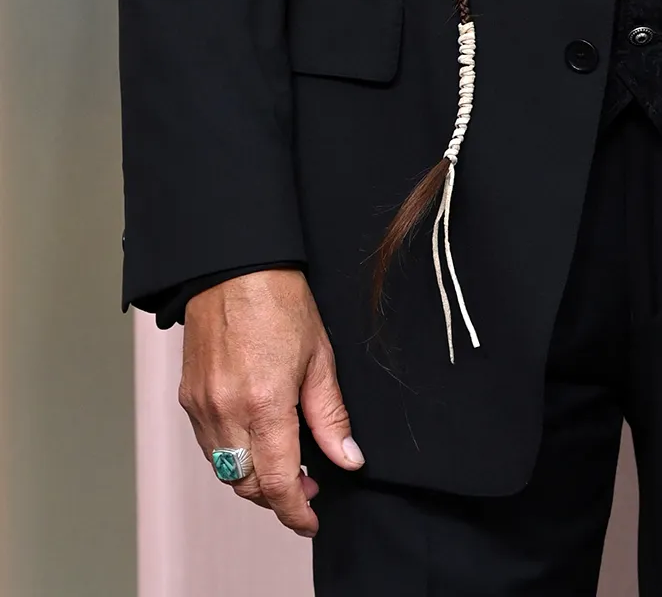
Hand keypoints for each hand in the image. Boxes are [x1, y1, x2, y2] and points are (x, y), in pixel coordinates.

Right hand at [179, 267, 363, 535]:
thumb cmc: (279, 302)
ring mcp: (202, 408)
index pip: (278, 483)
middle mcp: (226, 413)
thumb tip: (348, 458)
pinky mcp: (188, 399)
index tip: (311, 520)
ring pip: (225, 471)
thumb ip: (331, 416)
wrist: (233, 267)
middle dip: (277, 497)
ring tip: (284, 461)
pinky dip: (232, 455)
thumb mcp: (320, 357)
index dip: (296, 511)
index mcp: (264, 404)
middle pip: (247, 486)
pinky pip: (209, 447)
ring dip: (253, 479)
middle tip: (308, 485)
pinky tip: (255, 438)